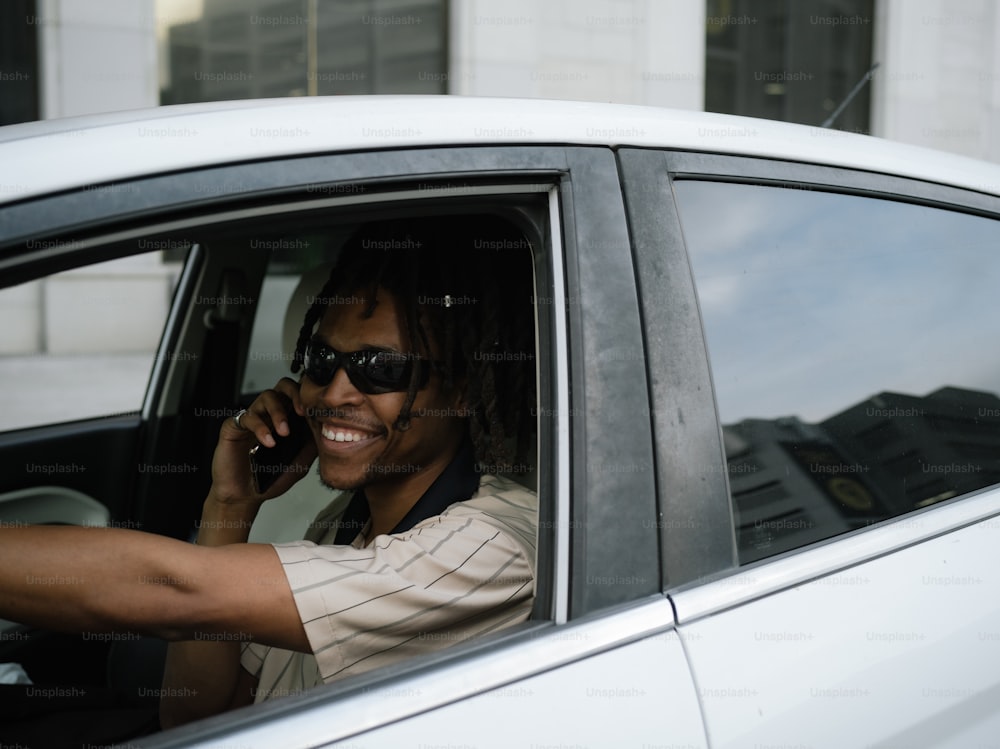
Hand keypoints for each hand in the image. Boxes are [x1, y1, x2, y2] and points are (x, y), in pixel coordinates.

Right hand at [210, 378, 317, 504]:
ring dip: (279, 412)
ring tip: (284, 432)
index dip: (310, 398)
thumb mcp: (300, 463)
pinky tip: (268, 442)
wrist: (245, 496)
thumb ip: (312, 445)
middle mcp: (270, 414)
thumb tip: (327, 430)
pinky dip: (261, 428)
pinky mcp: (234, 426)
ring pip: (267, 396)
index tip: (318, 411)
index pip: (300, 395)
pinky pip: (248, 417)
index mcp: (287, 419)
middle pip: (283, 386)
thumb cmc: (270, 479)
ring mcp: (253, 418)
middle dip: (295, 395)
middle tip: (301, 412)